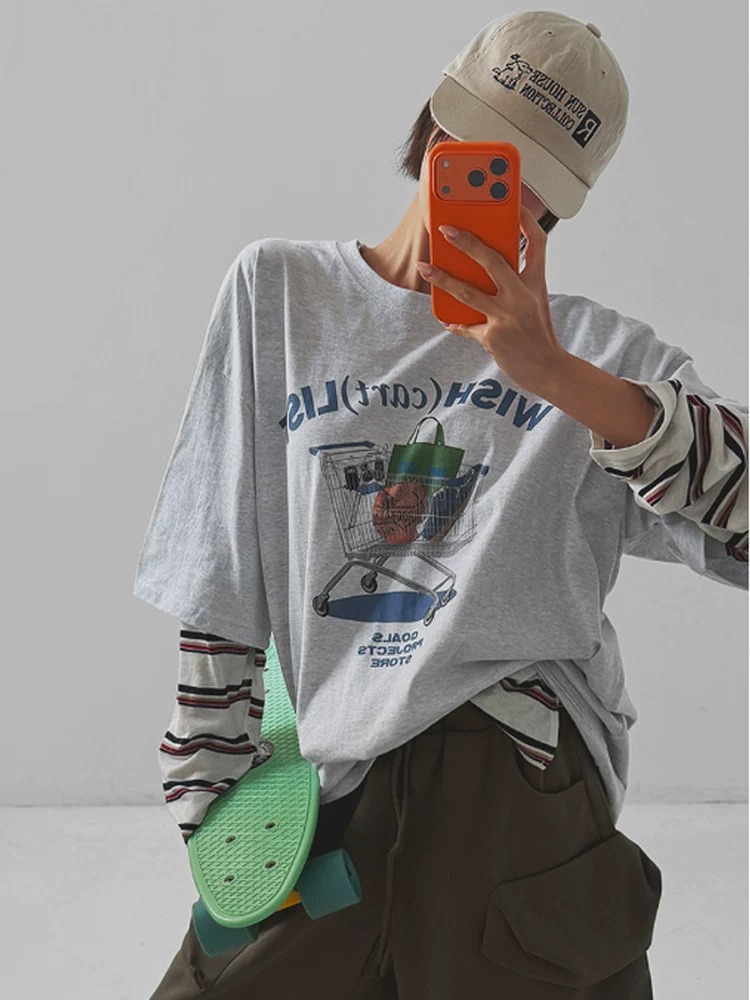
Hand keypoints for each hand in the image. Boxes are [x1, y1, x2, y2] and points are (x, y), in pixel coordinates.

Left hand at [416, 204, 568, 396]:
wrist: (547, 369)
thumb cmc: (538, 333)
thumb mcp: (534, 301)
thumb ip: (515, 283)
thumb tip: (483, 267)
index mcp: (536, 283)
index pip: (537, 241)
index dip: (526, 219)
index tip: (513, 203)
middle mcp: (522, 296)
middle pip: (492, 260)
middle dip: (466, 242)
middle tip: (446, 230)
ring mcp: (506, 316)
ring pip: (467, 292)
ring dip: (442, 279)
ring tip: (425, 268)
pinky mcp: (492, 337)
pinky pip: (466, 325)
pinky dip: (455, 322)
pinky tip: (445, 319)